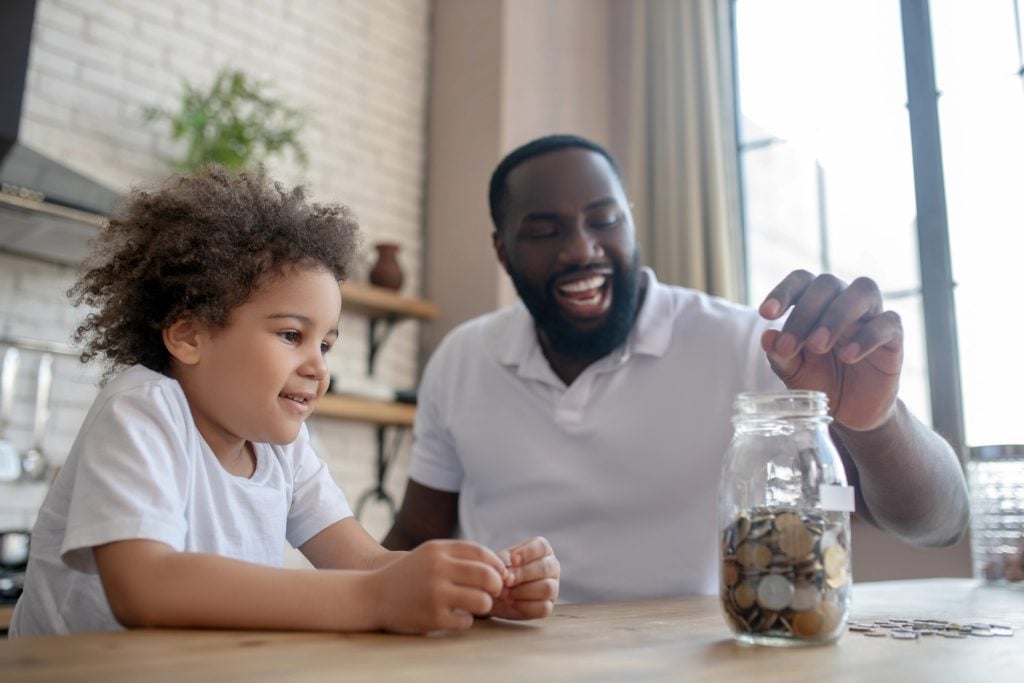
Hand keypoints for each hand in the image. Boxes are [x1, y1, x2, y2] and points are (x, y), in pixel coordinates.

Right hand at [370, 539, 506, 633]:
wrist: (372, 595)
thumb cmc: (409, 574)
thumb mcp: (430, 554)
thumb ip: (459, 555)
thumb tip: (498, 566)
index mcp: (438, 550)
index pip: (481, 552)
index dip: (496, 564)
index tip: (499, 574)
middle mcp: (437, 569)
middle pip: (486, 576)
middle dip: (496, 585)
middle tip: (492, 592)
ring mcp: (435, 594)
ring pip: (482, 600)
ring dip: (484, 604)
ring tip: (476, 604)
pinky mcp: (432, 617)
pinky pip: (466, 621)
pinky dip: (466, 620)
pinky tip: (455, 615)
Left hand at [490, 537, 558, 619]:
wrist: (494, 594)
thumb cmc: (499, 572)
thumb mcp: (497, 562)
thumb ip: (501, 562)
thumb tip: (507, 572)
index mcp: (542, 550)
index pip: (541, 547)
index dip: (527, 553)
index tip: (512, 560)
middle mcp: (552, 567)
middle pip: (545, 568)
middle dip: (523, 575)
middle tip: (506, 580)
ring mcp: (553, 587)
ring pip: (547, 588)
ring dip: (523, 591)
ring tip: (506, 593)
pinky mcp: (548, 607)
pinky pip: (543, 608)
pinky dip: (525, 606)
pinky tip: (511, 603)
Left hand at [759, 271, 901, 430]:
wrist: (849, 412)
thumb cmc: (818, 381)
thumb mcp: (793, 372)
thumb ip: (780, 355)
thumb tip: (767, 337)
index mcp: (816, 302)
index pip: (802, 280)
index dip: (784, 291)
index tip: (766, 313)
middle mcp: (844, 301)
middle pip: (828, 283)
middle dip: (805, 313)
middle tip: (789, 346)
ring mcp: (872, 316)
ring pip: (863, 291)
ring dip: (837, 316)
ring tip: (818, 346)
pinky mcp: (894, 338)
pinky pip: (888, 323)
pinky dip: (868, 336)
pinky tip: (848, 357)